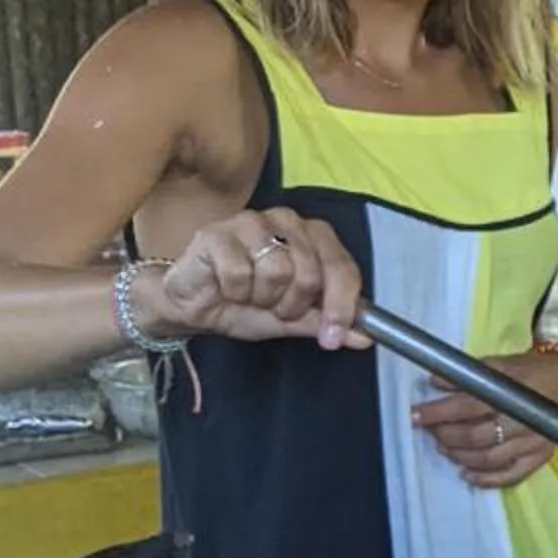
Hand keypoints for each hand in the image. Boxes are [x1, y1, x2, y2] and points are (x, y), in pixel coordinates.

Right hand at [141, 208, 365, 350]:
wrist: (191, 307)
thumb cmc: (243, 305)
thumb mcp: (290, 319)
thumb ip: (325, 322)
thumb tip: (366, 337)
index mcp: (312, 235)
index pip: (342, 267)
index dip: (341, 306)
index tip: (333, 337)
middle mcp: (287, 220)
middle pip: (311, 273)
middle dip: (293, 305)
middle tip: (274, 308)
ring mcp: (251, 221)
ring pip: (277, 272)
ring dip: (262, 298)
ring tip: (248, 295)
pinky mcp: (218, 232)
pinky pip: (240, 273)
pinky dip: (234, 292)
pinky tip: (225, 287)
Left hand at [412, 349, 557, 487]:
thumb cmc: (532, 371)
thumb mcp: (501, 364)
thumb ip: (468, 375)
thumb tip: (434, 380)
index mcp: (511, 394)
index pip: (467, 406)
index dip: (438, 413)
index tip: (415, 415)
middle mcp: (522, 421)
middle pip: (476, 436)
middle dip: (446, 435)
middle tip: (430, 431)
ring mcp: (533, 442)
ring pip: (489, 458)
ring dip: (461, 456)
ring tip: (445, 448)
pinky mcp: (540, 457)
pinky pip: (511, 476)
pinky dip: (487, 479)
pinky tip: (467, 474)